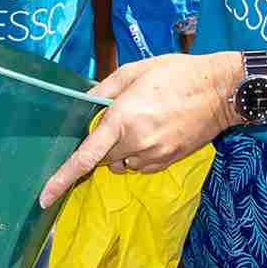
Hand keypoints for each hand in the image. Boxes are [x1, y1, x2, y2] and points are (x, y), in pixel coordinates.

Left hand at [39, 53, 238, 207]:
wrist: (222, 91)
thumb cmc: (178, 74)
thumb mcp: (136, 70)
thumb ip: (105, 88)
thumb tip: (86, 103)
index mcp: (123, 119)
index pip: (86, 156)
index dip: (62, 178)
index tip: (44, 198)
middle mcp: (136, 143)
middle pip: (102, 158)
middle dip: (103, 143)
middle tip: (121, 117)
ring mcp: (154, 156)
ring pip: (121, 163)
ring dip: (121, 149)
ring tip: (142, 121)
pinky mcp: (168, 162)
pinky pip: (140, 165)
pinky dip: (139, 153)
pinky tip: (155, 131)